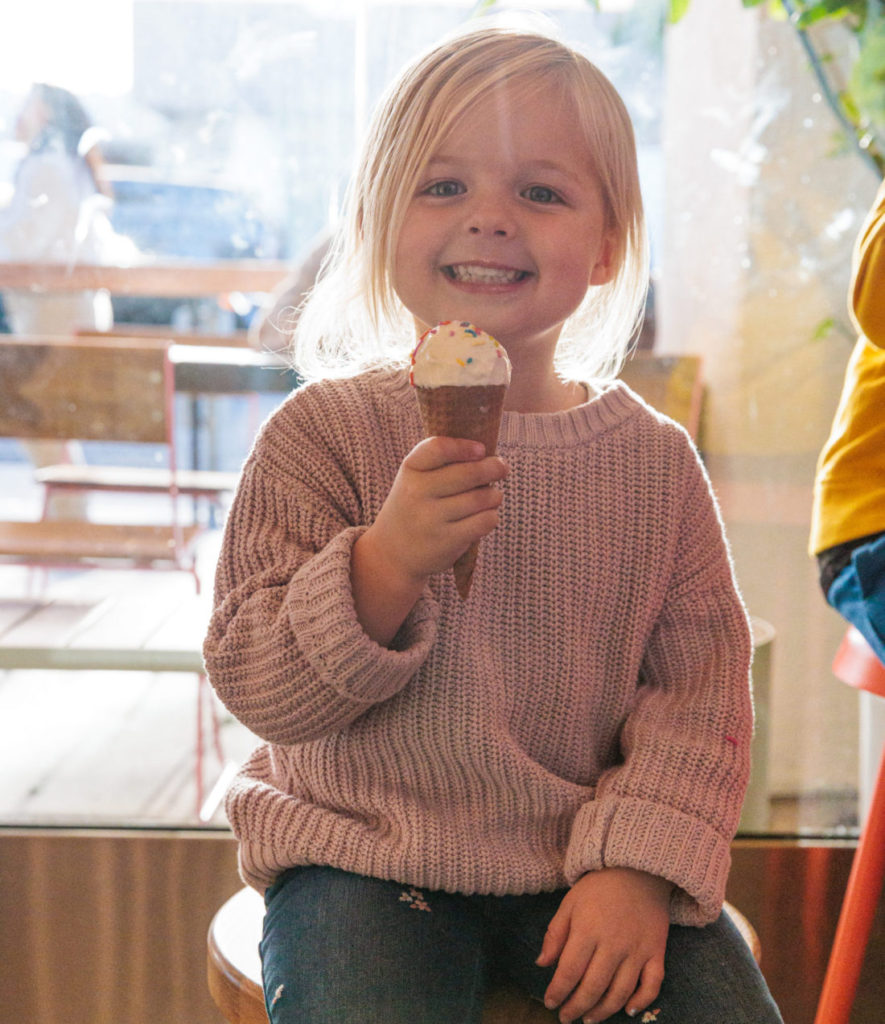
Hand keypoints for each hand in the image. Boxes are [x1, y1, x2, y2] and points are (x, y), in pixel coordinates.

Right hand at [351, 436, 507, 642]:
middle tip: (502, 468)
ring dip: (494, 495)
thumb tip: (489, 457)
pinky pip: (484, 521)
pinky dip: (491, 516)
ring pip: (481, 498)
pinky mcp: (446, 541)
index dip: (464, 446)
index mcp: (410, 470)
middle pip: (468, 473)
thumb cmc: (414, 508)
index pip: (438, 448)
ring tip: (493, 496)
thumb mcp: (415, 480)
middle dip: (493, 468)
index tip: (481, 450)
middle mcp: (417, 492)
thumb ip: (443, 464)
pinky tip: (485, 516)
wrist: (391, 554)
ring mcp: (431, 518)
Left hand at [536, 868, 670, 1022]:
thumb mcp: (570, 903)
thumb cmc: (599, 887)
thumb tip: (542, 964)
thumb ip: (555, 934)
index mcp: (587, 930)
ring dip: (603, 1011)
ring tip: (589, 1019)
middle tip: (566, 1017)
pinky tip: (628, 1010)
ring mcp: (637, 950)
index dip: (558, 992)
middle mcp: (613, 944)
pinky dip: (641, 1001)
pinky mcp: (656, 952)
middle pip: (593, 987)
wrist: (638, 869)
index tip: (550, 1003)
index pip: (569, 972)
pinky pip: (652, 985)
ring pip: (620, 992)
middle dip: (576, 1007)